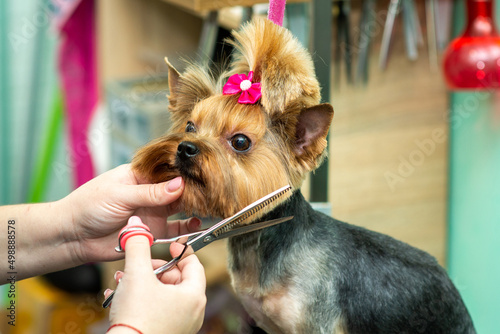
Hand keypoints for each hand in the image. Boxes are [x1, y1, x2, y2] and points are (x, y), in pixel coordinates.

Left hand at [60, 164, 200, 263]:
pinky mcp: (152, 232)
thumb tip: (180, 184)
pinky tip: (196, 225)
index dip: (185, 171)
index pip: (168, 169)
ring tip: (208, 206)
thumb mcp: (120, 195)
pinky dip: (187, 228)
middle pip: (178, 188)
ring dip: (194, 208)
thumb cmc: (88, 207)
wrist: (73, 237)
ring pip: (180, 208)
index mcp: (140, 175)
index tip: (204, 171)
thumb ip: (151, 193)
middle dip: (194, 189)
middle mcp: (149, 192)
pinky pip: (175, 230)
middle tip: (212, 190)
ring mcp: (152, 212)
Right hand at [105, 217, 205, 333]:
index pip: (194, 264)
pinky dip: (141, 300)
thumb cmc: (136, 317)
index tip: (168, 244)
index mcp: (193, 296)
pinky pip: (156, 310)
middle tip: (139, 264)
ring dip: (143, 283)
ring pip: (163, 294)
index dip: (180, 251)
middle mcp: (192, 312)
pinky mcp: (166, 333)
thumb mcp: (137, 273)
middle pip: (177, 279)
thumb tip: (136, 225)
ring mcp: (180, 325)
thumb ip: (138, 245)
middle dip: (154, 268)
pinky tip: (119, 297)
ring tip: (123, 281)